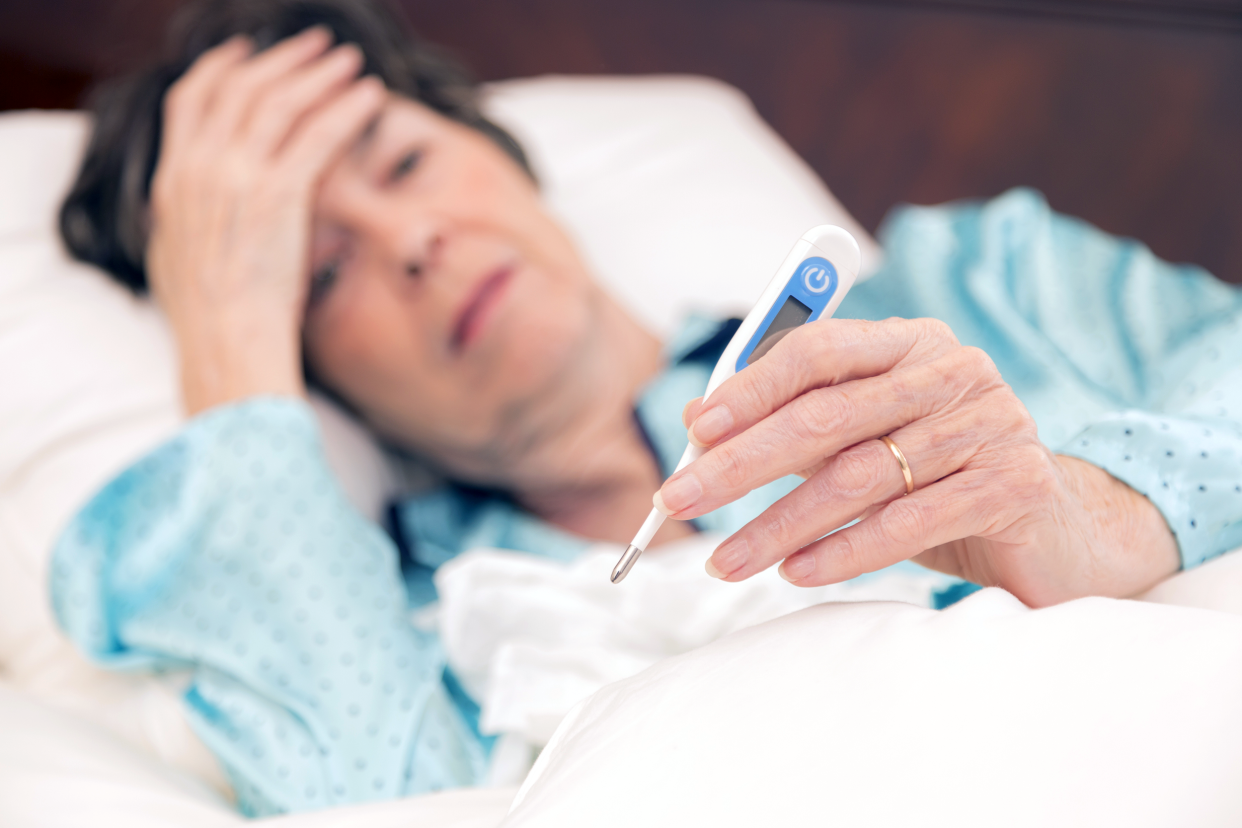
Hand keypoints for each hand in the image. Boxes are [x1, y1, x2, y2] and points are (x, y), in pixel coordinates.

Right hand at [146, 28, 385, 413]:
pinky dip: (346, 108)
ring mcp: (237, 178)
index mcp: (172, 181)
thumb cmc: (211, 322)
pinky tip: (371, 97)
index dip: (220, 69)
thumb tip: (180, 212)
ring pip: (280, 101)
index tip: (245, 52)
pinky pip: (318, 134)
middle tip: (316, 44)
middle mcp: (200, 168)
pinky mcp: (279, 194)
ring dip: (319, 74)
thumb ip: (181, 221)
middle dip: (281, 59)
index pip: (190, 100)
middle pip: (240, 88)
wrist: (225, 347)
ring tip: (350, 61)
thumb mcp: (177, 260)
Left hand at [658, 317, 1178, 606]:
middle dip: (742, 462)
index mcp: (910, 344)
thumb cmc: (940, 480)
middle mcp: (953, 370)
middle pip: (828, 414)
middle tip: (681, 501)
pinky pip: (912, 521)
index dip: (750, 389)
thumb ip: (797, 424)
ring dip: (781, 524)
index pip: (819, 350)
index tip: (694, 431)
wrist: (1058, 527)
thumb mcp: (867, 443)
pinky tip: (797, 573)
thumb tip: (697, 425)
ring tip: (726, 561)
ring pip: (861, 476)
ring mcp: (990, 424)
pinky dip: (846, 551)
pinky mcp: (1016, 484)